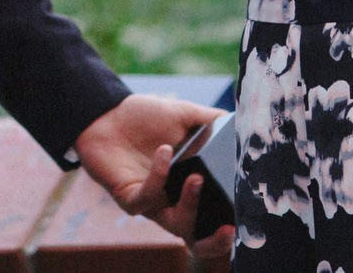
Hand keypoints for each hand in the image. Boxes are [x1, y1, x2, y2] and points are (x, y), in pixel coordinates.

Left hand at [74, 94, 232, 256]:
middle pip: (196, 237)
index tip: (244, 220)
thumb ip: (211, 119)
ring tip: (197, 177)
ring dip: (190, 204)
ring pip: (175, 223)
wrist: (107, 112)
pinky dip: (159, 176)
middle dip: (214, 241)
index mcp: (190, 187)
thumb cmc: (145, 117)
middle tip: (229, 227)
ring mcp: (152, 202)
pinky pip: (146, 199)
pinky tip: (166, 151)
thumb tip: (241, 122)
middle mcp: (173, 201)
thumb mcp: (184, 114)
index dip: (228, 228)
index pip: (213, 219)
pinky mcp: (128, 197)